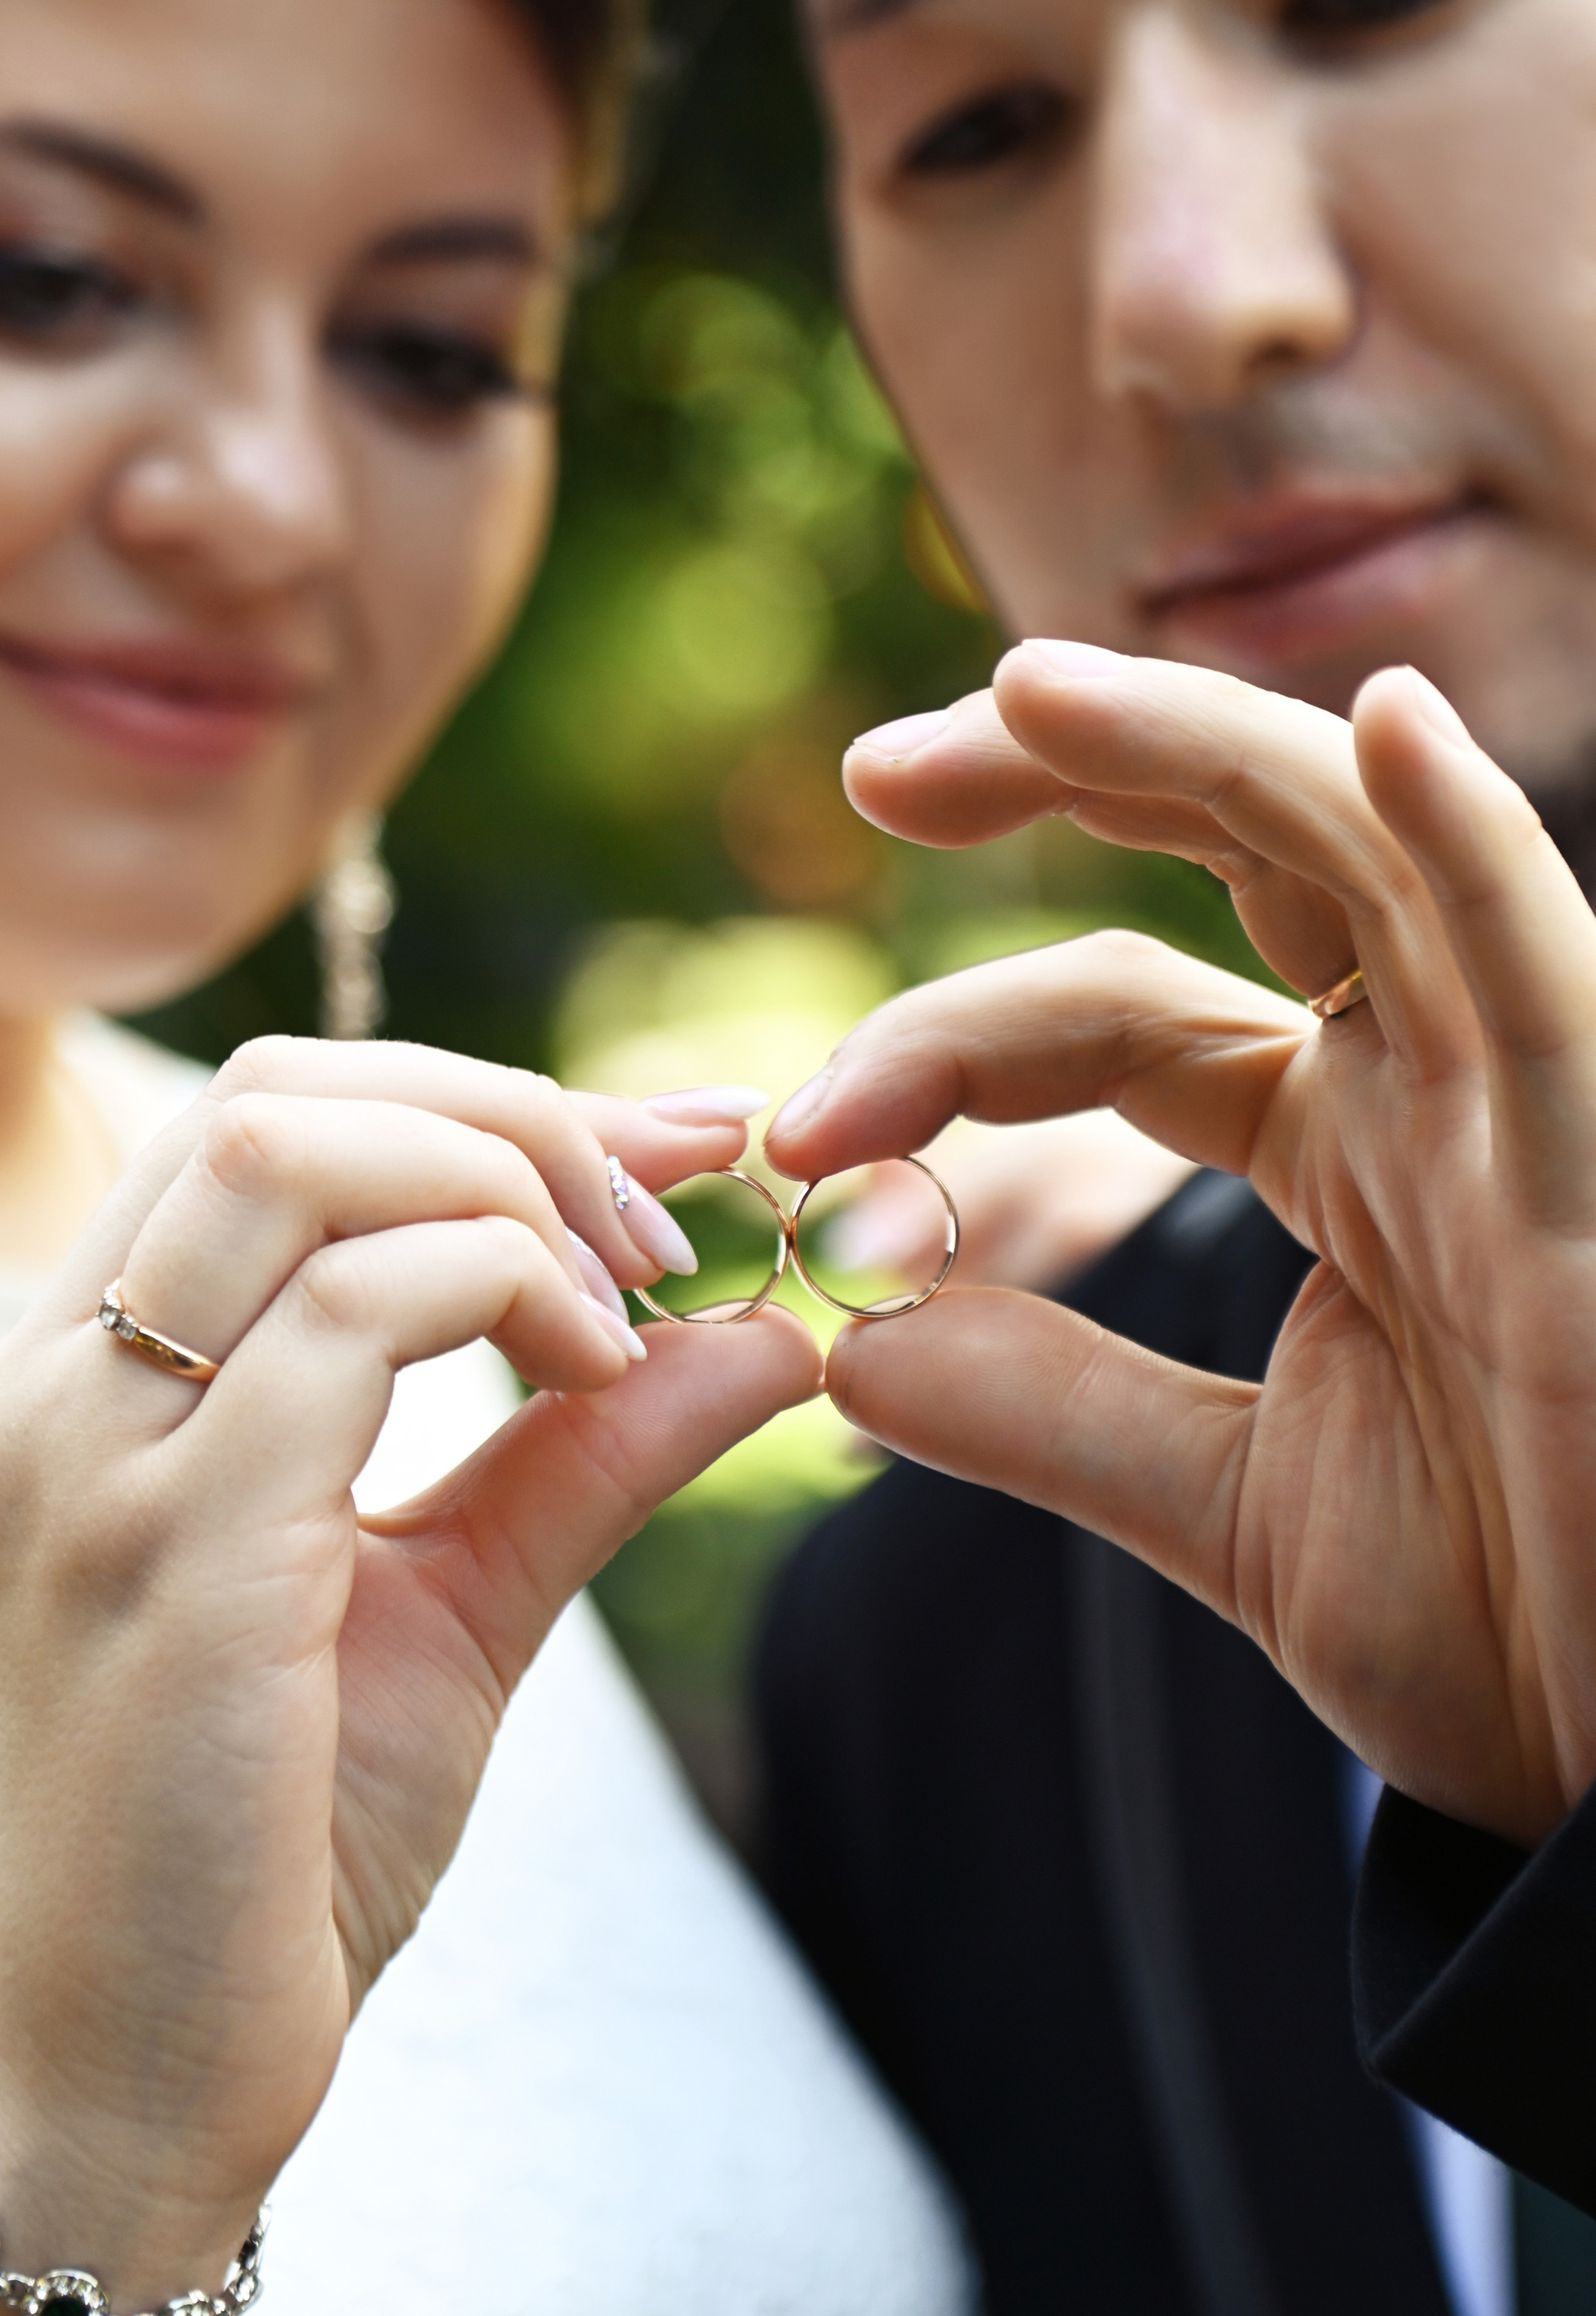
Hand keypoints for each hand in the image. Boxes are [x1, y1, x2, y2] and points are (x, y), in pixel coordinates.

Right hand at [0, 1041, 818, 2302]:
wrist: (117, 2093)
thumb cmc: (267, 1855)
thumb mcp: (451, 1607)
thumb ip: (588, 1451)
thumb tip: (773, 1326)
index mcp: (83, 1375)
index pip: (266, 1115)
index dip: (483, 1098)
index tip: (675, 1143)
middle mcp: (51, 1383)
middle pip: (278, 1092)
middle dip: (511, 1112)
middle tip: (675, 1210)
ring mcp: (87, 1455)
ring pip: (302, 1155)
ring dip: (511, 1185)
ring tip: (634, 1303)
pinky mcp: (164, 1550)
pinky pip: (356, 1313)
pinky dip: (509, 1292)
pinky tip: (602, 1375)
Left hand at [767, 643, 1595, 1851]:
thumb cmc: (1513, 1624)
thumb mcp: (1229, 1503)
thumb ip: (1049, 1407)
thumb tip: (843, 1338)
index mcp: (1343, 1139)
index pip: (1109, 1014)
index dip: (940, 1044)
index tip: (795, 1134)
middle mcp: (1433, 1080)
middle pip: (1246, 848)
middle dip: (1064, 774)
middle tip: (878, 769)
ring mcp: (1532, 1103)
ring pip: (1370, 853)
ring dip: (1203, 749)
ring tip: (1023, 691)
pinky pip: (1546, 971)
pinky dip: (1470, 840)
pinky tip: (1382, 723)